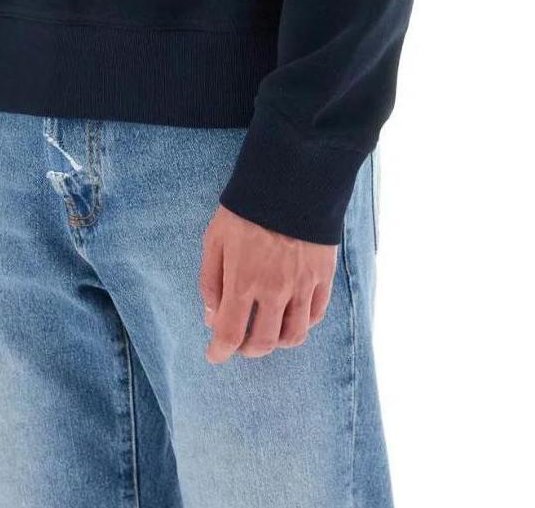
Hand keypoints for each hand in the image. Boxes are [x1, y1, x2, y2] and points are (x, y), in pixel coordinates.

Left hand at [198, 205, 336, 362]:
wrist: (290, 179)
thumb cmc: (246, 208)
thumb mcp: (215, 238)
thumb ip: (211, 281)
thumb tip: (211, 316)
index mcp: (243, 281)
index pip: (230, 334)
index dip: (219, 352)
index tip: (214, 355)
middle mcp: (275, 291)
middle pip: (263, 343)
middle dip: (247, 349)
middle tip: (239, 342)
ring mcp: (302, 285)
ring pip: (294, 336)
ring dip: (277, 342)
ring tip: (267, 331)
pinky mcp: (323, 275)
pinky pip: (315, 315)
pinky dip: (302, 324)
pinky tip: (290, 316)